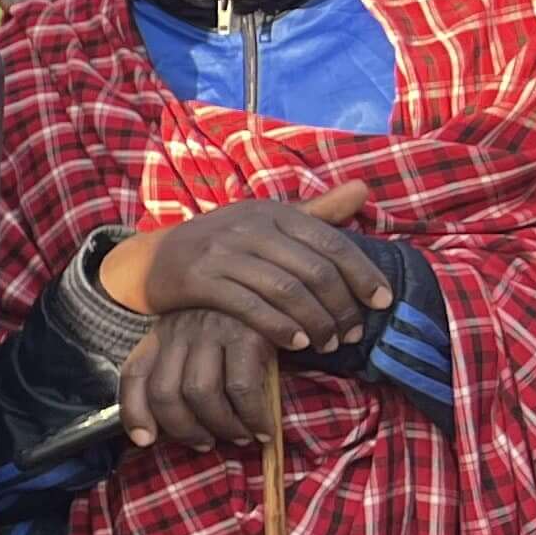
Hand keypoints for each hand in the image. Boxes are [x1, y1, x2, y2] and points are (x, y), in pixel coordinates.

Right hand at [98, 183, 381, 352]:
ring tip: (329, 345)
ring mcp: (222, 252)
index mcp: (273, 211)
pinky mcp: (199, 279)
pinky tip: (297, 344)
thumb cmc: (222, 244)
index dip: (363, 274)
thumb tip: (364, 189)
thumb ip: (316, 212)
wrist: (152, 260)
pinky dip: (279, 328)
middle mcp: (250, 227)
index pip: (332, 242)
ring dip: (316, 323)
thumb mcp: (266, 221)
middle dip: (342, 307)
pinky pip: (250, 308)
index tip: (383, 302)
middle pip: (313, 271)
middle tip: (354, 333)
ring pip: (286, 291)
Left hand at [120, 308, 278, 450]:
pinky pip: (241, 388)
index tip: (145, 440)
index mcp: (161, 334)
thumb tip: (158, 431)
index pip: (134, 374)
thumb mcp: (199, 345)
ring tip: (239, 437)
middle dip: (183, 429)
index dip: (134, 412)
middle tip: (206, 444)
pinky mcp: (247, 334)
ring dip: (221, 426)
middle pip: (165, 392)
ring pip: (200, 393)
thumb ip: (178, 375)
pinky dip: (252, 416)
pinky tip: (262, 428)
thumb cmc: (236, 329)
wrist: (278, 294)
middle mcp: (180, 330)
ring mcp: (212, 330)